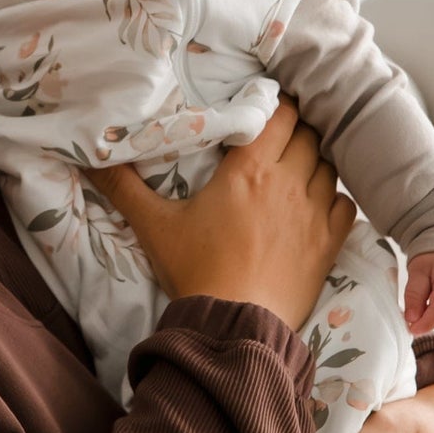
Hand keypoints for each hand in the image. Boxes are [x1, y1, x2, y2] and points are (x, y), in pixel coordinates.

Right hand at [84, 98, 356, 329]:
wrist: (234, 325)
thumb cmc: (194, 271)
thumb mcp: (153, 226)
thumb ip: (123, 187)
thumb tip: (88, 157)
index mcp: (248, 170)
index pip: (280, 114)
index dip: (277, 107)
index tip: (266, 110)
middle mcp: (287, 182)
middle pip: (308, 134)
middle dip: (296, 131)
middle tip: (278, 139)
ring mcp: (313, 213)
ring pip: (329, 166)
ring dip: (316, 162)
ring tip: (296, 170)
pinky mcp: (328, 243)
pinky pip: (345, 204)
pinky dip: (334, 198)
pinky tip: (317, 206)